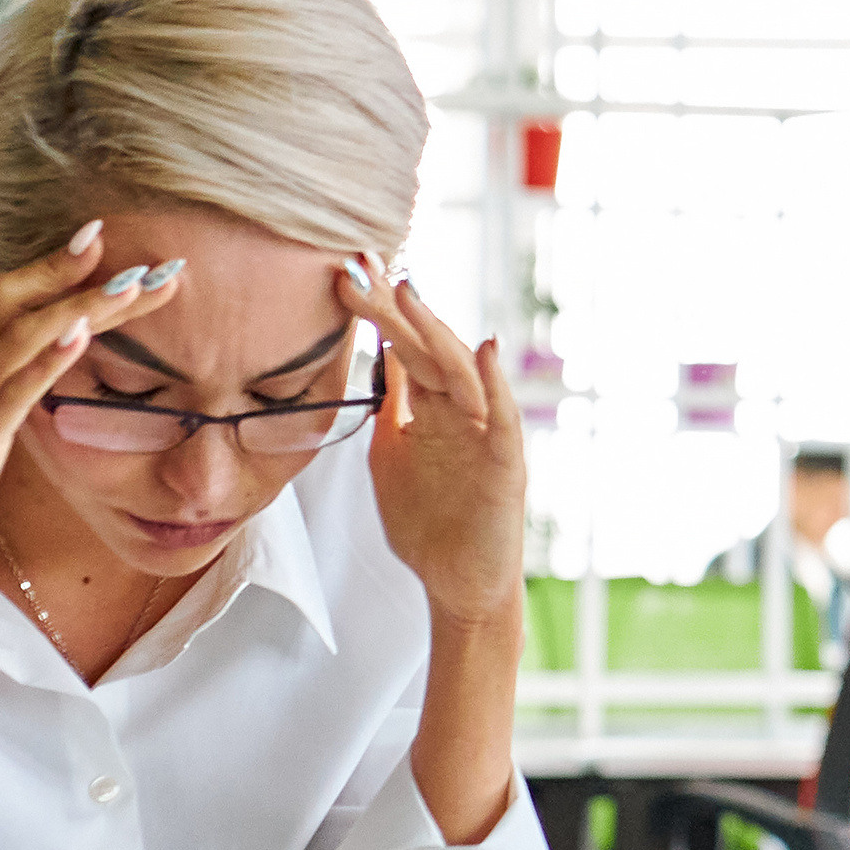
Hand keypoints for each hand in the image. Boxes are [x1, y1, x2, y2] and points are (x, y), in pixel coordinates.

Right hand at [0, 225, 180, 617]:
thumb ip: (9, 395)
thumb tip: (51, 369)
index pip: (11, 302)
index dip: (54, 268)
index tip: (103, 240)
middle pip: (18, 301)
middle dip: (77, 271)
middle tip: (147, 255)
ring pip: (24, 336)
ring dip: (82, 305)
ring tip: (134, 283)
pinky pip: (12, 392)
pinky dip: (47, 360)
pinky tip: (81, 336)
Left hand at [335, 255, 528, 628]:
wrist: (457, 584)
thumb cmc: (428, 524)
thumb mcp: (392, 453)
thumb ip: (388, 406)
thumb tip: (373, 357)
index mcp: (429, 406)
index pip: (401, 346)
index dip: (376, 309)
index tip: (345, 269)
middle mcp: (459, 410)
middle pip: (425, 348)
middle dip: (394, 307)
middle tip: (361, 265)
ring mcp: (483, 433)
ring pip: (460, 371)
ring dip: (435, 331)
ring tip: (408, 292)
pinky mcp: (505, 464)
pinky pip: (500, 418)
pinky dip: (495, 384)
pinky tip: (484, 350)